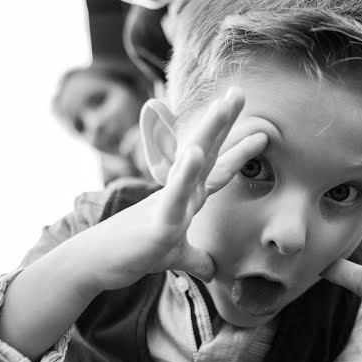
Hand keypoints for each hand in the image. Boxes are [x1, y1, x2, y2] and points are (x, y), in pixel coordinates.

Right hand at [82, 88, 267, 290]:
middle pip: (208, 150)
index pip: (218, 169)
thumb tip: (212, 271)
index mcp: (188, 196)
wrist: (99, 263)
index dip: (239, 151)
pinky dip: (186, 173)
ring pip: (194, 161)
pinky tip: (196, 151)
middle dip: (225, 121)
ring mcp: (170, 201)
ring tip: (224, 106)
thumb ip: (196, 259)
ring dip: (210, 132)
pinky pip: (175, 193)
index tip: (262, 133)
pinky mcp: (160, 219)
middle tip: (239, 91)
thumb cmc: (135, 253)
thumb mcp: (176, 257)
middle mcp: (180, 191)